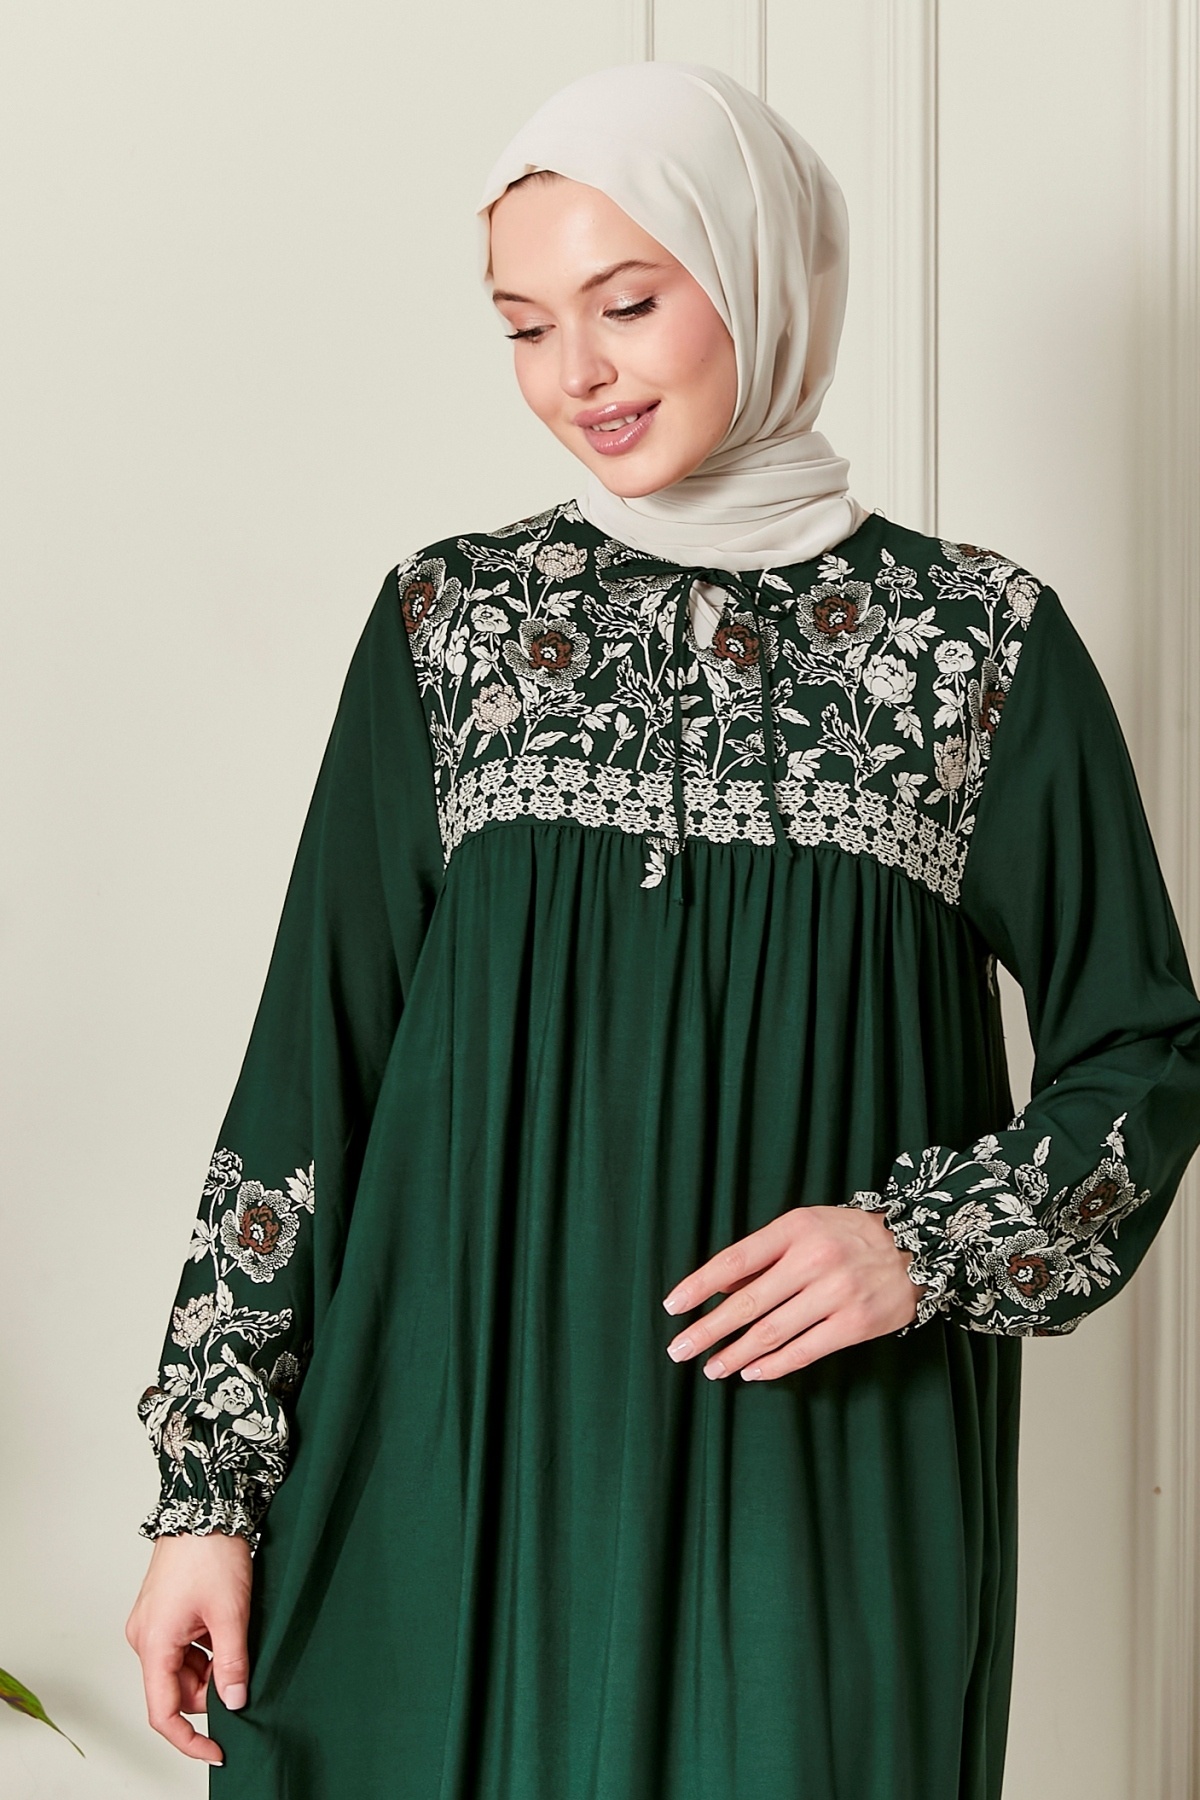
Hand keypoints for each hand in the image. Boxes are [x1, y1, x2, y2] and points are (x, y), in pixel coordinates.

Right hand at [125, 1531, 252, 1764]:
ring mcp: (153, 1623)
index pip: (163, 1712)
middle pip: (175, 1689)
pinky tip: (228, 1630)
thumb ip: (232, 1663)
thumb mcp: (231, 1613)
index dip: (190, 1739)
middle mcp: (145, 1637)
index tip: (218, 1751)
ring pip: (182, 1668)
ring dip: (210, 1667)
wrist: (205, 1503)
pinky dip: (206, 1648)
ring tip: (239, 1640)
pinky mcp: (163, 1610)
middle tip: (243, 1674)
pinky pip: (183, 1646)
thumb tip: (234, 1701)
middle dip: (209, 1691)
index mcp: (154, 1643)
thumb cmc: (212, 1552)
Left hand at [661, 1204, 926, 1380]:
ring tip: (710, 1368)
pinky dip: (774, 1365)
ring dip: (735, 1354)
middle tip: (679, 1349)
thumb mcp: (806, 1227)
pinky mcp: (855, 1323)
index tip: (673, 1306)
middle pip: (747, 1303)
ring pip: (772, 1332)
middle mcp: (812, 1260)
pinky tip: (751, 1372)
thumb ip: (763, 1255)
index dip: (700, 1285)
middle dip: (708, 1330)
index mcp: (794, 1229)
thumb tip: (719, 1288)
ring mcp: (835, 1293)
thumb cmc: (850, 1236)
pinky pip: (805, 1350)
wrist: (919, 1246)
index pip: (734, 1260)